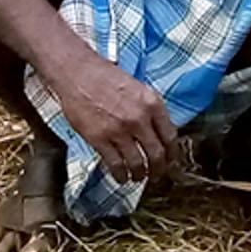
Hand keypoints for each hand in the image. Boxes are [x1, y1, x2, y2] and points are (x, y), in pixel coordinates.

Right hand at [45, 53, 178, 186]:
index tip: (171, 161)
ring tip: (138, 177)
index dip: (172, 154)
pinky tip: (121, 177)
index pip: (170, 137)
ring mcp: (119, 130)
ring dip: (140, 175)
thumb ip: (150, 110)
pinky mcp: (100, 139)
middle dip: (159, 170)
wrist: (78, 73)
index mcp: (152, 104)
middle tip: (157, 175)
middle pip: (157, 154)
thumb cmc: (106, 77)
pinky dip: (120, 175)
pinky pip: (115, 164)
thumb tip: (159, 132)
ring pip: (137, 163)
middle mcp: (139, 119)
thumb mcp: (138, 88)